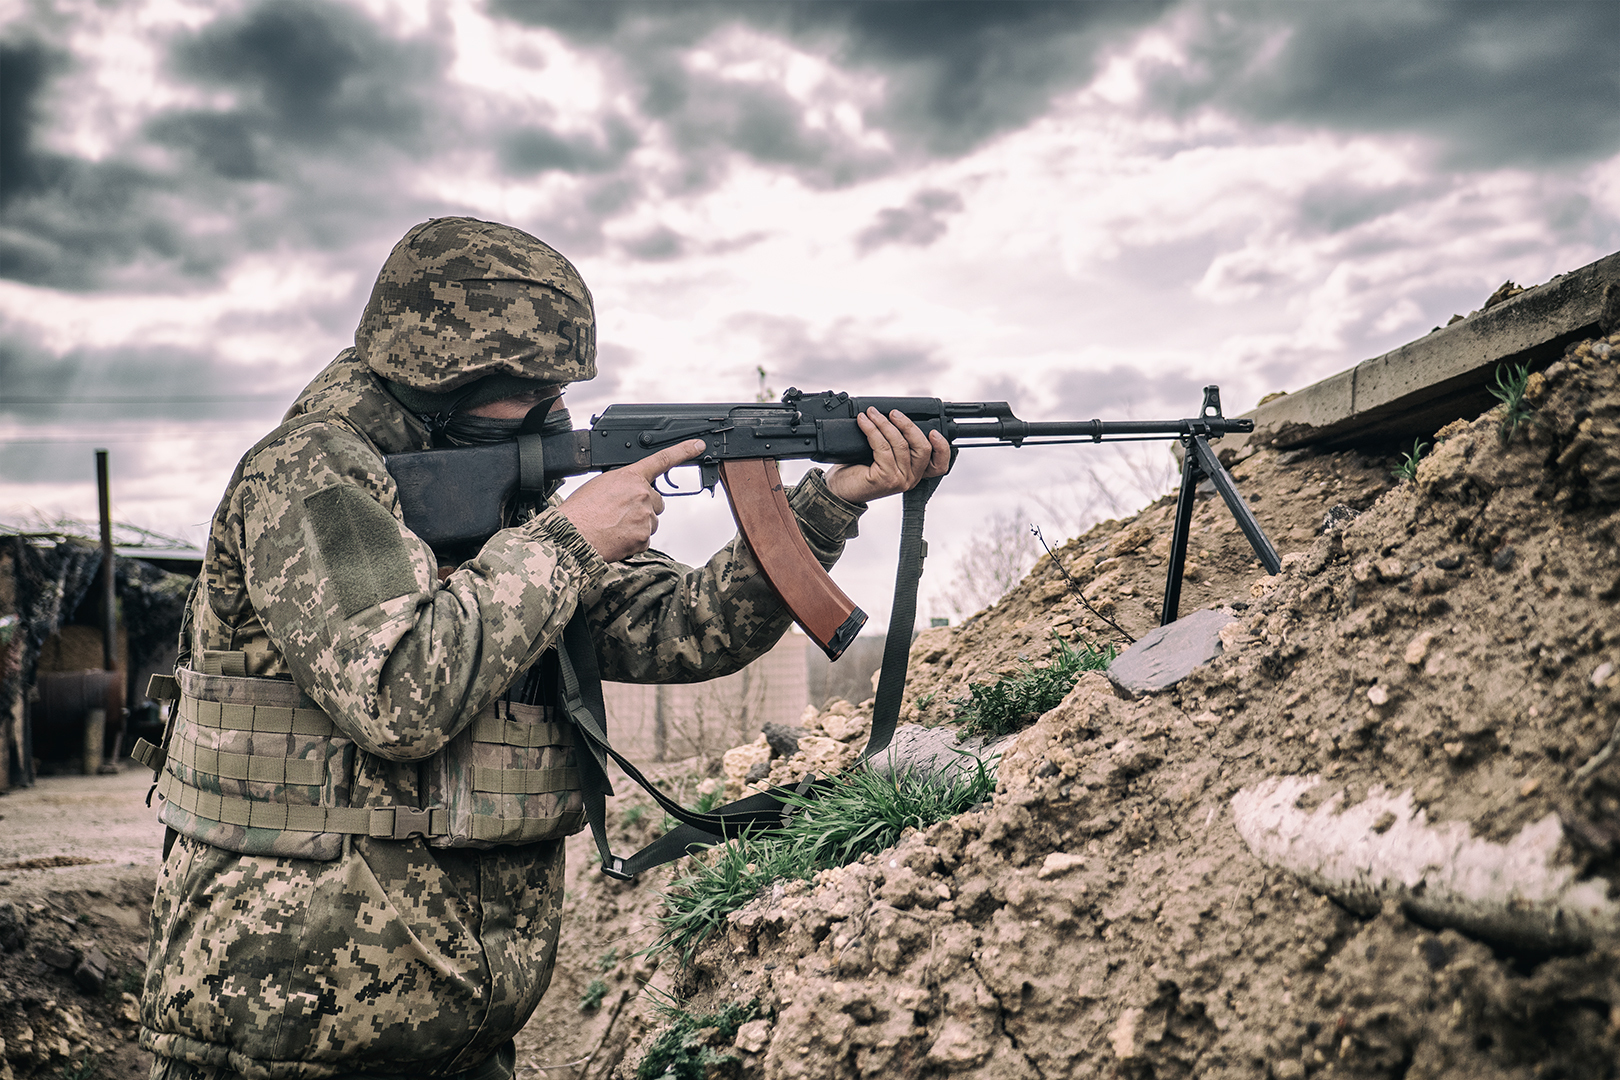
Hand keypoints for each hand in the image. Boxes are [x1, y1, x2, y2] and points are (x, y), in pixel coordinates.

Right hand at [559, 439, 706, 561]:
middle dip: (644, 507)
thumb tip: (629, 491)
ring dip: (638, 525)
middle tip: (620, 513)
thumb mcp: (600, 484)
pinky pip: (644, 539)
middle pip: (657, 501)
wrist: (573, 536)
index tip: (698, 445)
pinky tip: (616, 538)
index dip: (683, 451)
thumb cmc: (580, 510)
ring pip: (651, 521)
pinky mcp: (644, 538)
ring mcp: (645, 516)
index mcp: (630, 476)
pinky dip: (633, 540)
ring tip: (614, 526)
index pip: (662, 460)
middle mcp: (642, 494)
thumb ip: (622, 484)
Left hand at [823, 408, 951, 504]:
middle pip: (923, 448)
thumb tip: (896, 416)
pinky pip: (882, 447)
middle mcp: (911, 479)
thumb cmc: (859, 470)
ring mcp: (900, 480)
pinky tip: (864, 422)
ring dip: (885, 423)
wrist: (839, 490)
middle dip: (908, 425)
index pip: (939, 465)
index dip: (942, 447)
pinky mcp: (885, 478)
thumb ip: (897, 443)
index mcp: (915, 473)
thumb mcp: (884, 456)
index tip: (933, 430)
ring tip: (872, 413)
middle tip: (893, 413)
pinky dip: (872, 430)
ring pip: (900, 444)